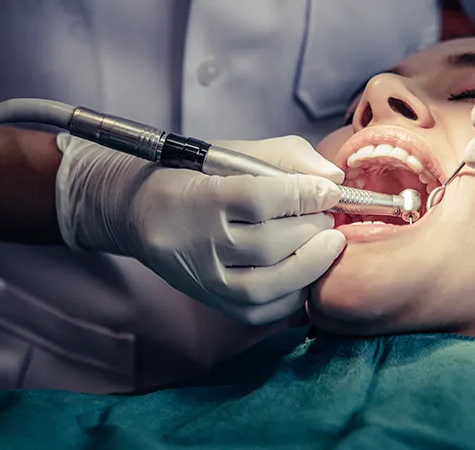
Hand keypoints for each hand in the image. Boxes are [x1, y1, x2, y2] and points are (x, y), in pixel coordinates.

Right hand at [56, 134, 346, 323]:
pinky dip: (294, 295)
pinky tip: (308, 273)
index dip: (303, 195)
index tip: (329, 192)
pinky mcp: (212, 301)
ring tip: (329, 243)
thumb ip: (287, 158)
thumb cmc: (197, 176)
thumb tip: (333, 180)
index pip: (260, 199)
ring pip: (268, 283)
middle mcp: (199, 242)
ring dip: (311, 264)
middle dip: (313, 229)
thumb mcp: (235, 153)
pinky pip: (262, 311)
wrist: (140, 212)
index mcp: (201, 197)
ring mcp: (204, 278)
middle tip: (330, 217)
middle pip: (270, 243)